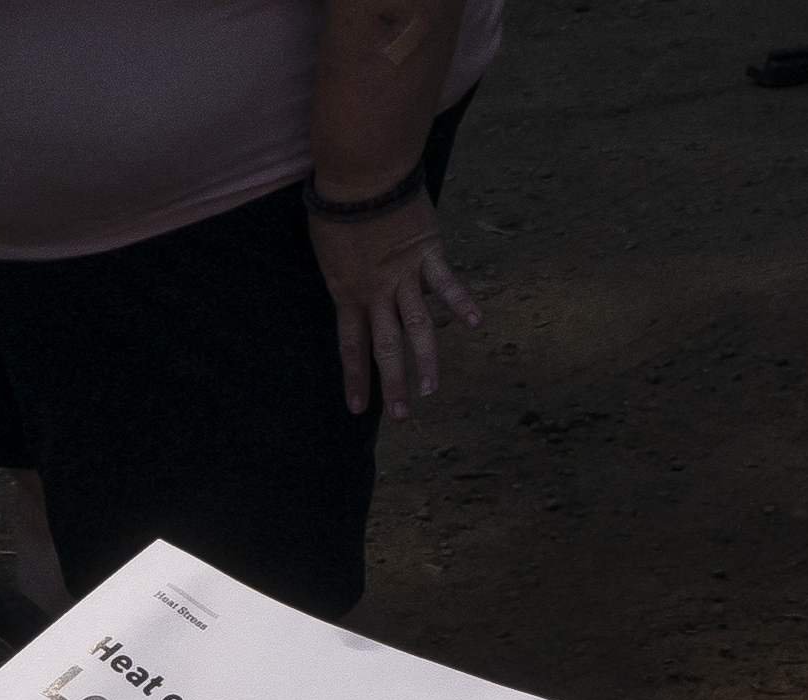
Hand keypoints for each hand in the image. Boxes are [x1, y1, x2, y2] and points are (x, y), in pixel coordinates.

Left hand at [308, 194, 480, 418]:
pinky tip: (477, 324)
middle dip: (394, 384)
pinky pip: (446, 284)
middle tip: (401, 415)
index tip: (359, 409)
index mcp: (347, 293)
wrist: (360, 177)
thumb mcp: (330, 251)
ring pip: (417, 326)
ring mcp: (403, 275)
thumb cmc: (336, 207)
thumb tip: (369, 290)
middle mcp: (376, 292)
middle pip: (386, 346)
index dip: (356, 378)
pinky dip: (462, 303)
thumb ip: (349, 276)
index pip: (351, 346)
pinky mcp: (427, 253)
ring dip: (426, 360)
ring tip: (432, 389)